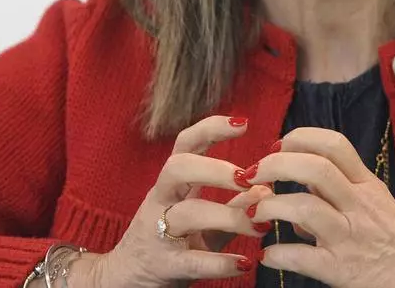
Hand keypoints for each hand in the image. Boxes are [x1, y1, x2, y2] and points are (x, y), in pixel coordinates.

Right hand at [70, 116, 271, 287]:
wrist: (127, 280)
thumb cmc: (171, 243)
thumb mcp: (203, 220)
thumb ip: (234, 205)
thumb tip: (267, 189)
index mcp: (172, 184)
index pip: (186, 144)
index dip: (211, 128)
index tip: (243, 122)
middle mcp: (161, 201)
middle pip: (178, 168)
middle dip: (215, 168)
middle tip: (248, 179)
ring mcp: (158, 232)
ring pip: (187, 213)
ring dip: (228, 216)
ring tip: (260, 226)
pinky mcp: (164, 265)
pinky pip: (192, 261)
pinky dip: (220, 262)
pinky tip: (244, 263)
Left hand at [245, 128, 394, 287]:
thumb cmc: (392, 235)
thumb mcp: (372, 200)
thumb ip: (335, 187)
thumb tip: (295, 180)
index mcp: (366, 183)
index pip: (334, 144)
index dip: (300, 138)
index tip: (277, 145)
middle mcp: (358, 205)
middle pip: (315, 168)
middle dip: (276, 165)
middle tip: (254, 174)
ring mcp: (349, 237)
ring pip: (304, 208)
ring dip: (270, 206)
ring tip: (255, 212)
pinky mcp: (340, 269)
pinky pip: (301, 257)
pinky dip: (277, 254)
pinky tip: (267, 254)